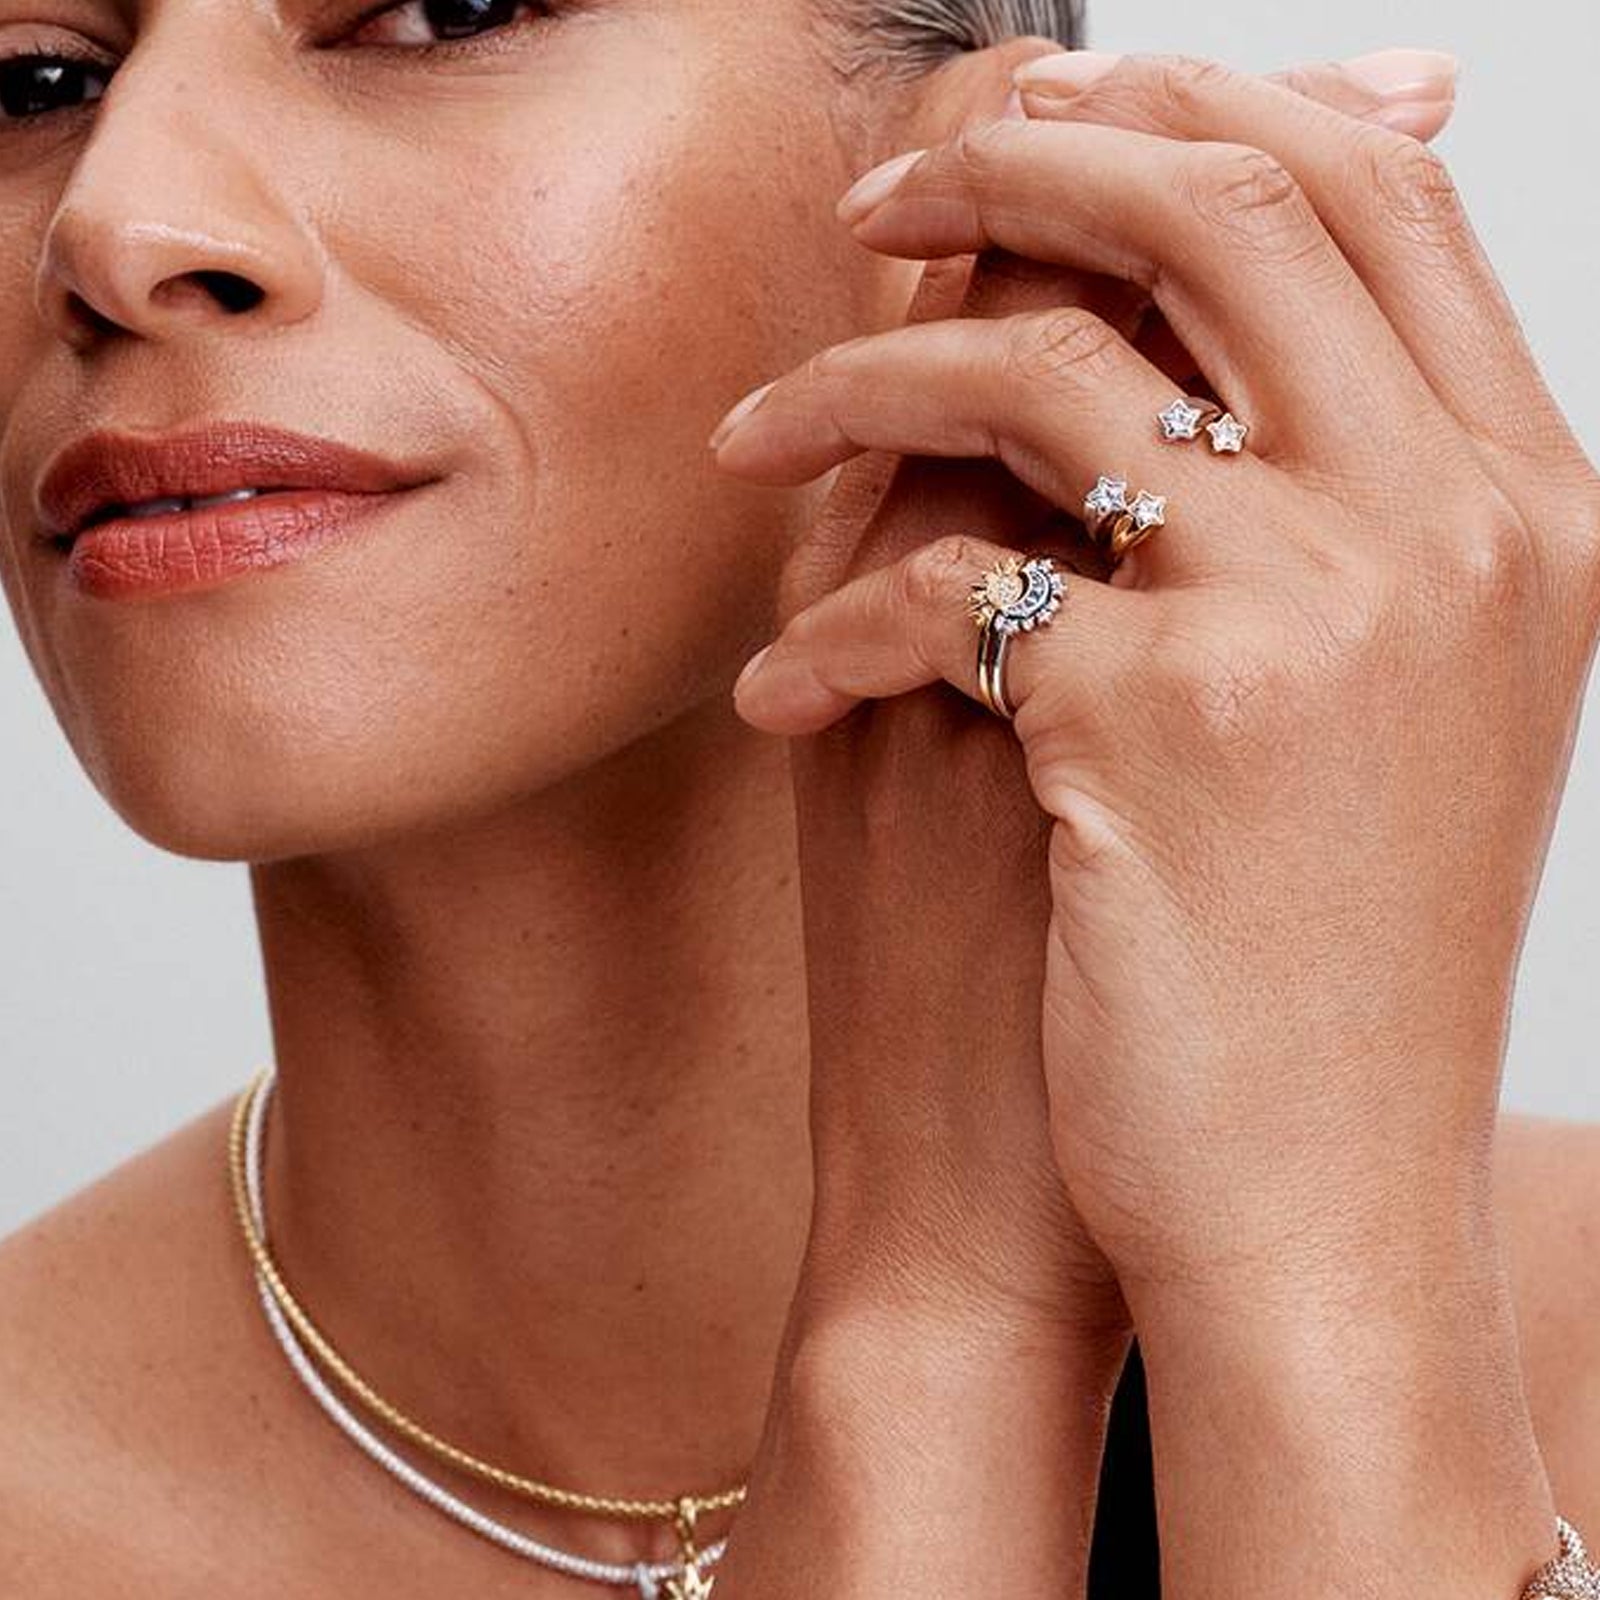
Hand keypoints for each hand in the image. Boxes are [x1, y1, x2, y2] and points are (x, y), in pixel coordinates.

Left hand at [715, 51, 1599, 1318]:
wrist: (1303, 1206)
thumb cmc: (1303, 967)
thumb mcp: (1350, 720)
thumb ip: (1289, 514)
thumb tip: (1136, 345)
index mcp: (1525, 513)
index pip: (1367, 203)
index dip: (1187, 120)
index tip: (1035, 130)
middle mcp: (1459, 529)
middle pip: (1225, 209)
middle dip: (1021, 167)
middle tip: (878, 205)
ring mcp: (1327, 612)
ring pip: (1043, 372)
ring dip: (857, 386)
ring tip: (755, 444)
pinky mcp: (1170, 722)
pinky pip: (949, 584)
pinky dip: (837, 625)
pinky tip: (789, 697)